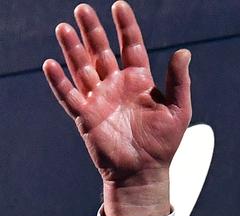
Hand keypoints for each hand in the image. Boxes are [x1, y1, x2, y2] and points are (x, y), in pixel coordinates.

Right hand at [42, 1, 191, 215]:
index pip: (131, 46)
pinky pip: (70, 96)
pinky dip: (60, 82)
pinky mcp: (86, 116)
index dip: (125, 26)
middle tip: (82, 9)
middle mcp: (116, 85)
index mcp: (139, 81)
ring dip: (73, 50)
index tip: (120, 6)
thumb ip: (179, 81)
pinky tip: (51, 64)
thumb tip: (184, 52)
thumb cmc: (164, 143)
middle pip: (101, 51)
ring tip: (64, 28)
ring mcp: (100, 100)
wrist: (146, 172)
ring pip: (82, 68)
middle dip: (92, 31)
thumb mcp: (178, 110)